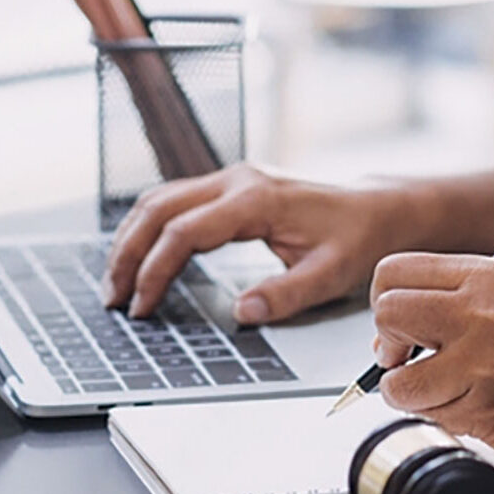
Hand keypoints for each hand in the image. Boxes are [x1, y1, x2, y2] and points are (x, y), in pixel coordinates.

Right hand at [102, 164, 414, 322]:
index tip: (143, 307)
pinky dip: (152, 229)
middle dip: (128, 254)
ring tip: (119, 283)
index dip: (156, 271)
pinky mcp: (234, 188)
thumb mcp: (331, 274)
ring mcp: (233, 180)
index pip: (184, 232)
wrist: (380, 209)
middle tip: (113, 298)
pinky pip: (178, 202)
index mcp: (256, 200)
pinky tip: (145, 259)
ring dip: (134, 239)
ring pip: (161, 200)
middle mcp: (238, 181)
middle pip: (158, 209)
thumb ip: (286, 295)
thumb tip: (241, 313)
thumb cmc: (359, 238)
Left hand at [370, 253, 493, 459]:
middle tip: (411, 360)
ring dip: (412, 394)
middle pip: (388, 314)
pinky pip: (431, 417)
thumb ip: (450, 299)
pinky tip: (476, 406)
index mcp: (486, 276)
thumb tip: (387, 330)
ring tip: (448, 390)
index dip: (386, 303)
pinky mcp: (489, 408)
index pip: (393, 273)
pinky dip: (443, 418)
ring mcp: (485, 362)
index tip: (404, 328)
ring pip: (399, 381)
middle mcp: (483, 312)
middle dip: (390, 346)